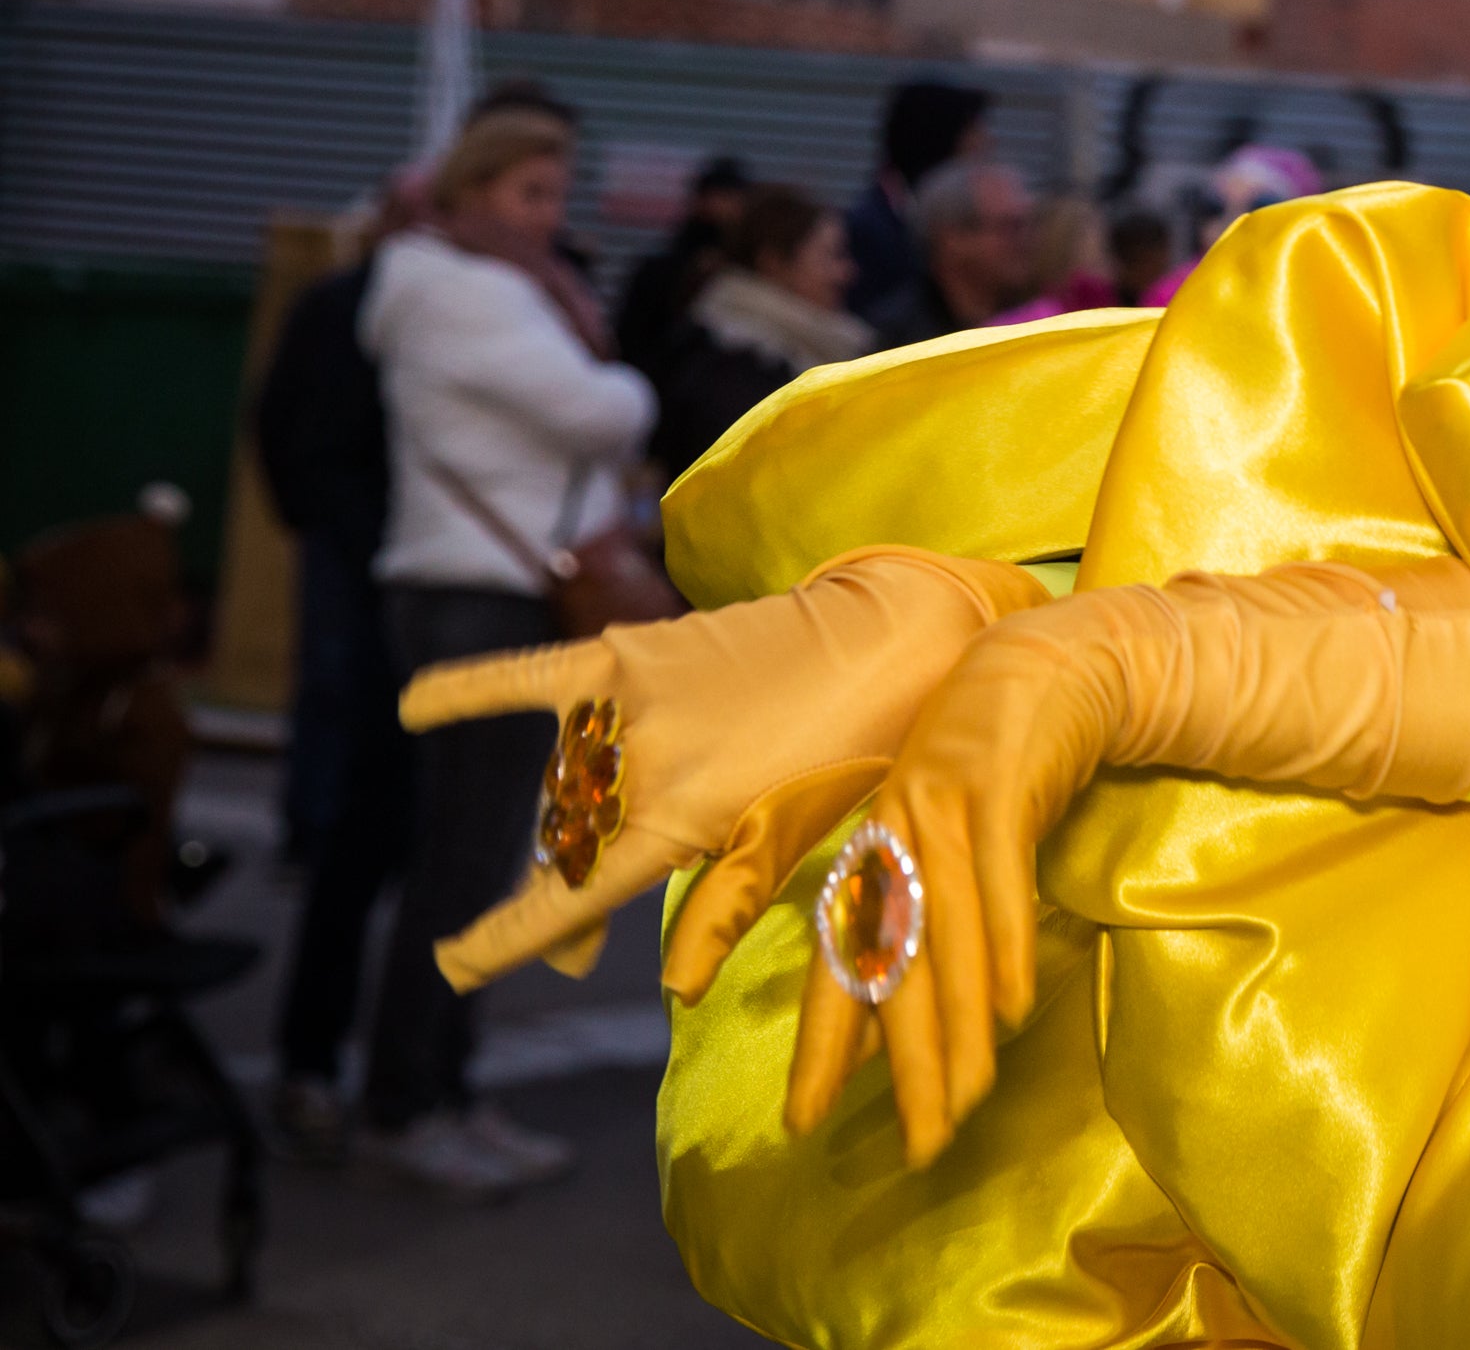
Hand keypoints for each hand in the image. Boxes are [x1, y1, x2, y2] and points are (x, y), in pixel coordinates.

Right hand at [397, 547, 1045, 998]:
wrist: (894, 641)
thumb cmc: (859, 756)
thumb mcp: (800, 846)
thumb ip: (722, 906)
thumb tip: (674, 991)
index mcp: (681, 825)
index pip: (567, 900)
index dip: (501, 941)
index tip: (453, 968)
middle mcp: (642, 764)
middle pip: (563, 842)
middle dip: (564, 895)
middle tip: (582, 948)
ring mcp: (629, 703)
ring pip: (559, 778)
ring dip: (560, 826)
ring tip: (578, 864)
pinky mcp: (632, 648)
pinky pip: (531, 675)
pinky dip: (469, 689)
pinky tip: (412, 705)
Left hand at [783, 620, 1124, 1167]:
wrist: (1059, 661)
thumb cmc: (1005, 764)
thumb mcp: (952, 842)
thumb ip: (918, 926)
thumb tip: (884, 1027)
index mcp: (877, 849)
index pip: (840, 960)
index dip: (824, 1040)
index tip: (803, 1120)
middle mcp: (892, 831)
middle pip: (891, 964)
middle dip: (903, 1061)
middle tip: (920, 1143)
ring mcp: (940, 804)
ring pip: (943, 935)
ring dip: (957, 1024)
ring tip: (969, 1098)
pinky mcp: (997, 783)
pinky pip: (999, 879)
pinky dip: (1005, 945)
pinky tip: (1012, 1007)